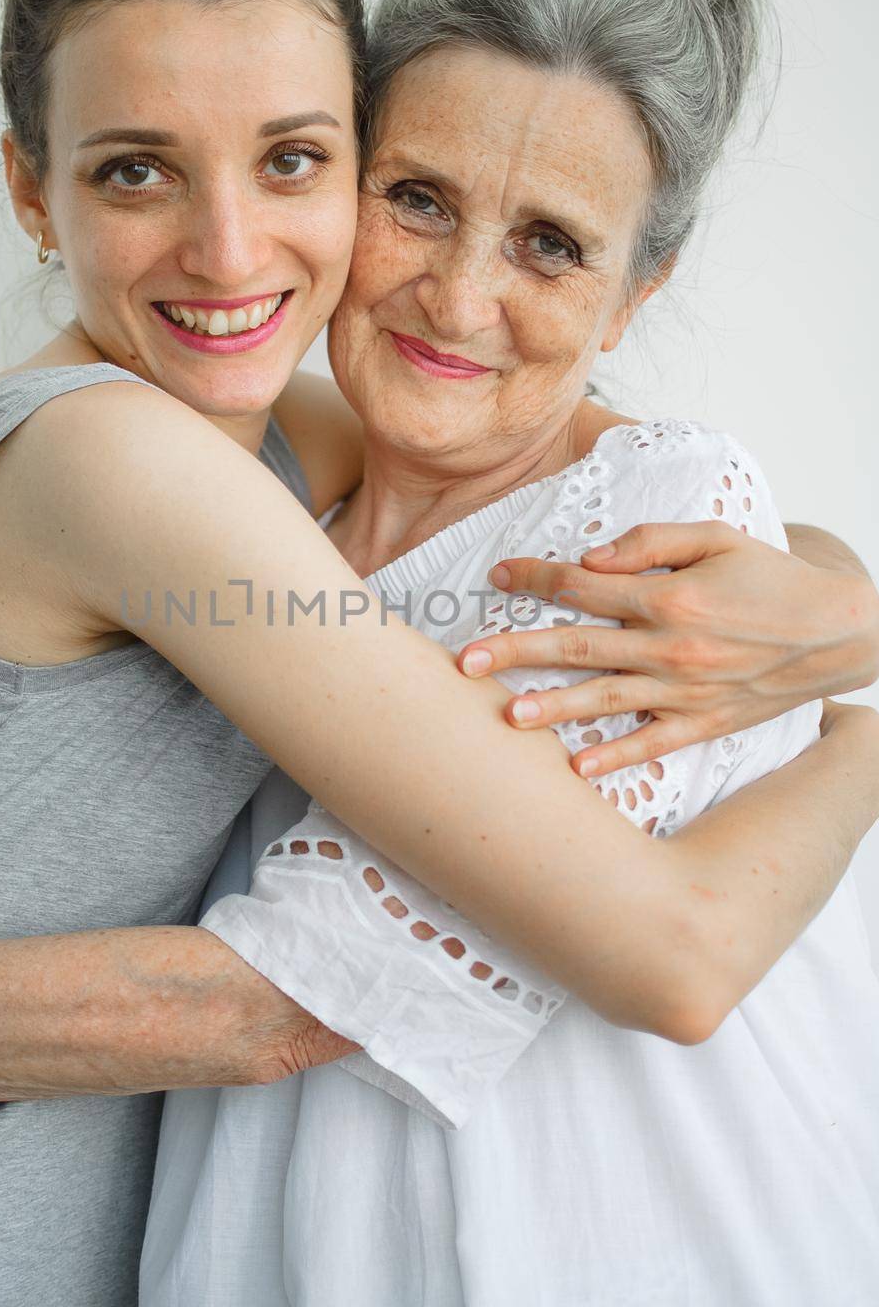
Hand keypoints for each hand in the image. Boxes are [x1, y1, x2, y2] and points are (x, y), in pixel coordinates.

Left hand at [455, 520, 878, 778]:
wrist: (839, 631)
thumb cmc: (772, 578)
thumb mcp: (716, 537)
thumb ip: (650, 542)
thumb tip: (589, 558)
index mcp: (669, 595)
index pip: (583, 586)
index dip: (535, 577)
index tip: (497, 576)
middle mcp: (671, 646)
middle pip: (577, 646)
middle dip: (516, 651)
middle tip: (467, 662)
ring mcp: (686, 690)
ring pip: (604, 699)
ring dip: (552, 708)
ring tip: (506, 718)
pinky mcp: (705, 722)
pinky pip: (652, 743)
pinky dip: (616, 757)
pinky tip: (577, 769)